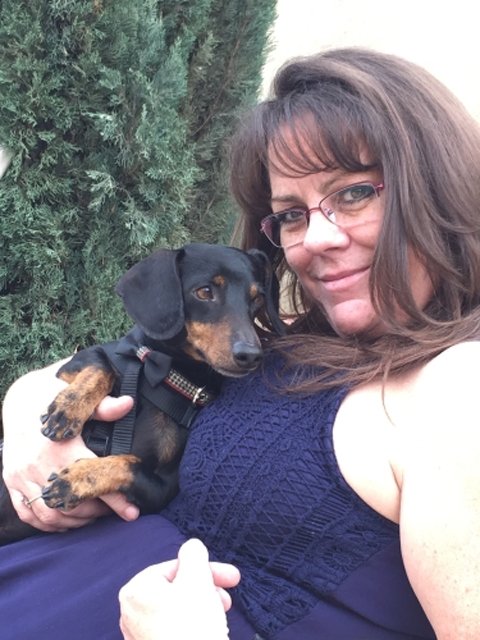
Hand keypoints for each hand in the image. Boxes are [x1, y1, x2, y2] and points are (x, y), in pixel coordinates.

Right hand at [2, 360, 139, 531]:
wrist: (20, 398)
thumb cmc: (55, 397)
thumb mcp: (79, 399)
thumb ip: (104, 407)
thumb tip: (128, 403)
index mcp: (60, 446)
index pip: (93, 479)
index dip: (115, 499)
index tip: (132, 511)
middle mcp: (38, 464)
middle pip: (71, 504)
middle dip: (95, 512)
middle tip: (112, 508)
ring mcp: (22, 476)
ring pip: (49, 514)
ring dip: (73, 521)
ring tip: (92, 515)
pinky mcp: (12, 481)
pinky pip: (27, 513)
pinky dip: (48, 523)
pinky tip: (66, 519)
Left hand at [119, 539, 238, 639]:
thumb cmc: (192, 627)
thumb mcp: (197, 578)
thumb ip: (194, 554)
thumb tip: (192, 547)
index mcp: (137, 590)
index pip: (175, 567)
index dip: (206, 569)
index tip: (230, 577)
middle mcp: (132, 612)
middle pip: (177, 588)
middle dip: (206, 588)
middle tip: (228, 595)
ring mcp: (140, 636)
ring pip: (178, 608)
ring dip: (204, 605)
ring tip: (221, 614)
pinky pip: (175, 629)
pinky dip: (194, 625)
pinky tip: (210, 630)